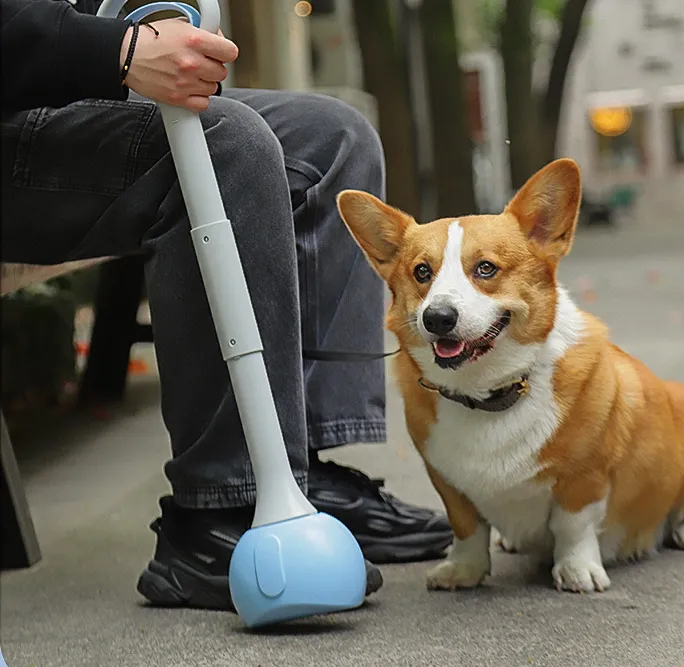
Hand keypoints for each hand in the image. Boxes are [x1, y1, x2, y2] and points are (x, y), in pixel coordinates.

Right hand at [120, 18, 238, 111]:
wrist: (125, 55)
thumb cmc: (149, 39)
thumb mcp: (179, 25)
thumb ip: (202, 33)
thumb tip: (218, 39)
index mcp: (194, 40)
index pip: (230, 52)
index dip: (225, 52)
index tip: (220, 53)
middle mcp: (192, 62)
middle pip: (222, 72)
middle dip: (213, 67)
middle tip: (200, 63)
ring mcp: (186, 82)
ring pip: (213, 88)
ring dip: (204, 82)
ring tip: (189, 74)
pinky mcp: (178, 98)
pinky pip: (203, 103)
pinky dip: (198, 98)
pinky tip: (189, 88)